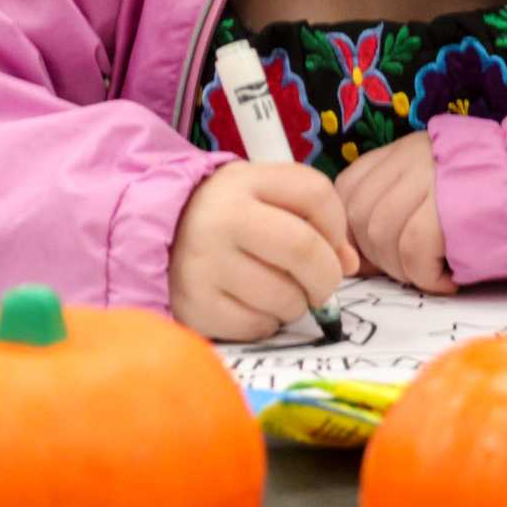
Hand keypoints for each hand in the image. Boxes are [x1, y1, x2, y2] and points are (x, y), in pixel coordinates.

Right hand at [170, 162, 359, 341]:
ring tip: (277, 291)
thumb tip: (350, 264)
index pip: (316, 194)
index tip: (332, 242)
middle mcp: (220, 219)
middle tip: (322, 285)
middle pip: (305, 250)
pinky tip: (250, 304)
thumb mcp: (263, 197)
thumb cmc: (224, 217)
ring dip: (296, 303)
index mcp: (242, 180)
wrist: (157, 238)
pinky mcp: (194, 307)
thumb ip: (312, 218)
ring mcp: (203, 265)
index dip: (337, 225)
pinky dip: (267, 322)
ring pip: (286, 298)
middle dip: (327, 276)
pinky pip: (258, 326)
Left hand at [335, 132, 456, 293]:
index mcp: (404, 151)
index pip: (347, 188)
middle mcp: (413, 157)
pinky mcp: (452, 206)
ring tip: (428, 275)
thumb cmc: (489, 205)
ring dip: (400, 269)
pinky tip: (445, 280)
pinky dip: (424, 276)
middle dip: (373, 255)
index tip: (370, 257)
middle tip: (407, 270)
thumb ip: (392, 210)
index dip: (348, 230)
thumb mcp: (436, 193)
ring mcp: (432, 178)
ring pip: (380, 234)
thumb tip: (353, 261)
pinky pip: (413, 250)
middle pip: (358, 214)